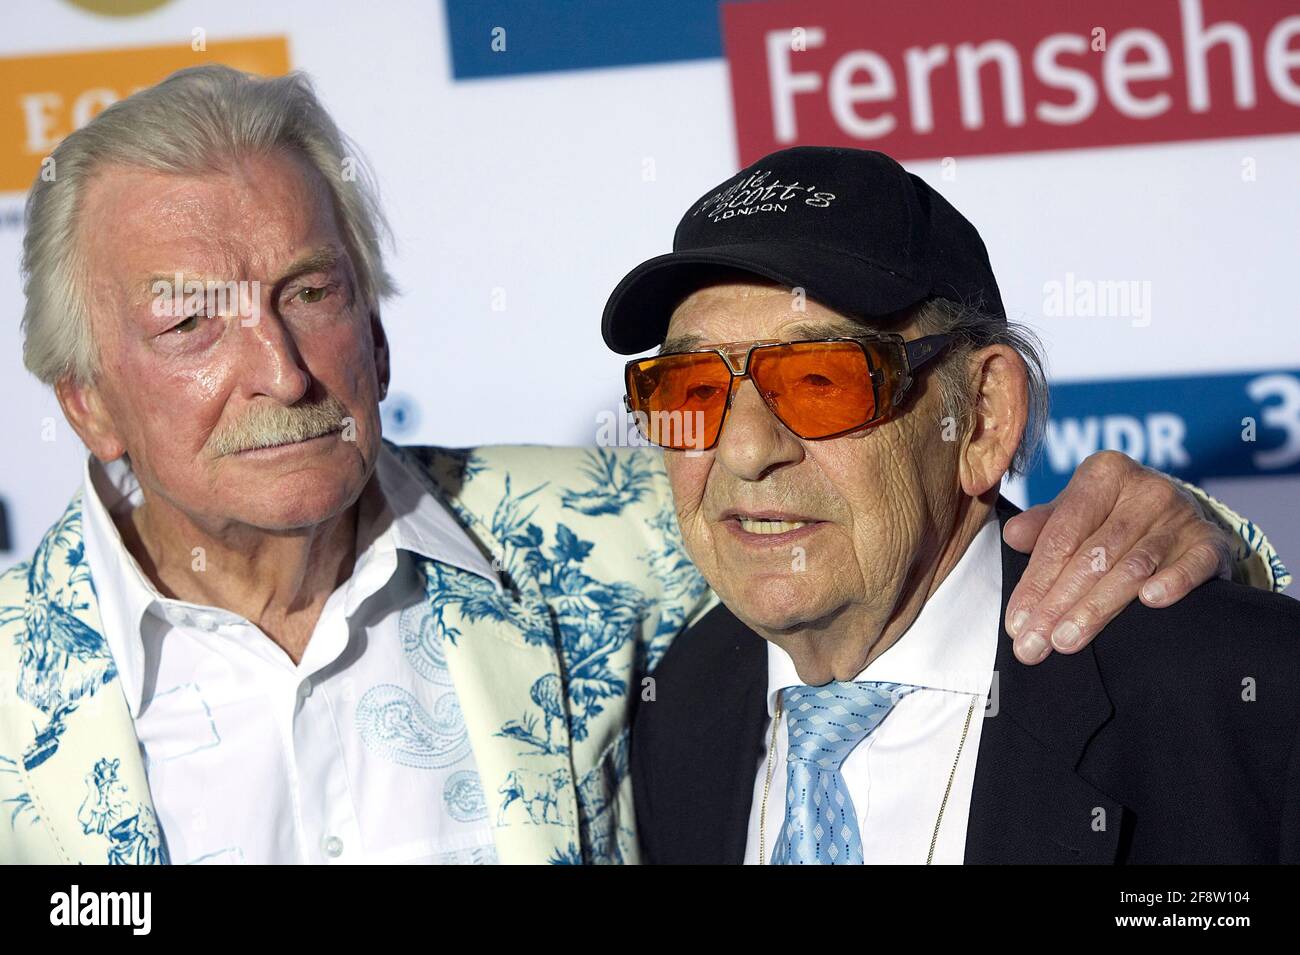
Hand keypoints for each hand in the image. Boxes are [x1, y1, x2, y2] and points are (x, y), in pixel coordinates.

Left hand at [1003, 450, 1232, 664]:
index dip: (1035, 581)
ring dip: (1097, 608)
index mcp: (1104, 473)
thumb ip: (1044, 526)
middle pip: (1093, 555)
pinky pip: (1193, 563)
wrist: (1182, 517)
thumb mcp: (1076, 513)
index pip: (1062, 534)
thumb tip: (1012, 535)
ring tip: (1067, 641)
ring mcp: (1181, 514)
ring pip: (1132, 567)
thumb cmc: (1114, 517)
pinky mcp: (1211, 540)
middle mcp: (1145, 489)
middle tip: (1034, 644)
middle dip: (1058, 605)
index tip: (1015, 623)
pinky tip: (1151, 602)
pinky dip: (1173, 582)